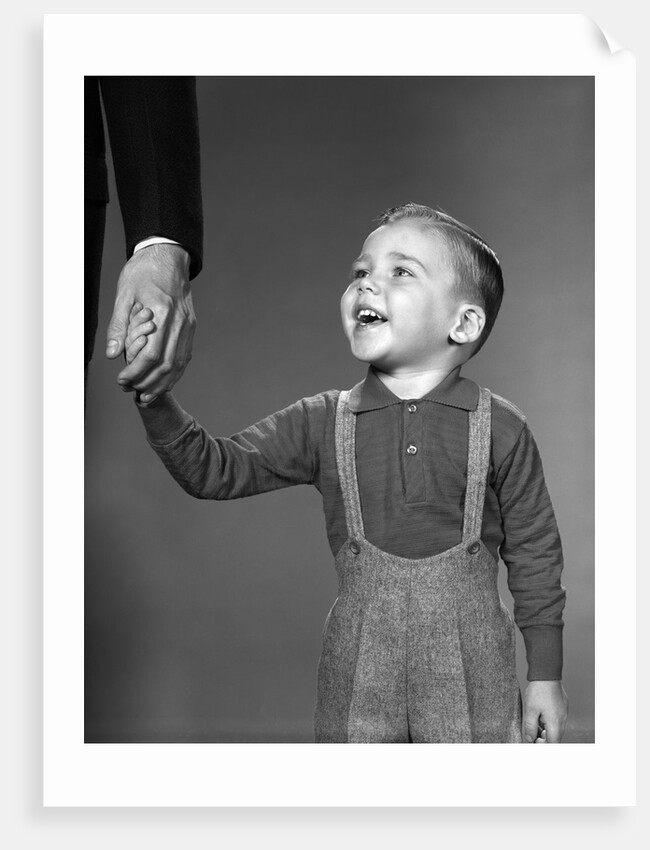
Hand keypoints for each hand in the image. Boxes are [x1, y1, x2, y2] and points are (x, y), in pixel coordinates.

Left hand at [105, 243, 195, 399]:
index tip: (122, 380)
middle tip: (130, 391)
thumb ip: (119, 326)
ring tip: (146, 395)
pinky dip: (174, 374)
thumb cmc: (144, 272)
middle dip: (147, 383)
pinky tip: (162, 382)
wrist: (168, 256)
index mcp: (162, 312)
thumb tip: (113, 354)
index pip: (150, 354)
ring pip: (178, 364)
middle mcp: (180, 322)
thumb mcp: (124, 295)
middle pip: (166, 365)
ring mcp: (188, 326)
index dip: (135, 372)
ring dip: (162, 384)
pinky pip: (184, 357)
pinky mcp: (191, 328)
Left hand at [522, 680, 568, 742]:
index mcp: (555, 723)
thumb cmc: (538, 691)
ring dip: (546, 730)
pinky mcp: (562, 707)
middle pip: (555, 737)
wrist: (546, 673)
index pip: (552, 743)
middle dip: (544, 738)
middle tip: (532, 733)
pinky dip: (549, 722)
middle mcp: (563, 720)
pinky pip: (557, 719)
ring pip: (556, 728)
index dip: (542, 745)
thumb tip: (529, 740)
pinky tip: (540, 715)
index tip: (533, 741)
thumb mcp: (530, 711)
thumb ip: (530, 728)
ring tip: (535, 722)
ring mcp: (564, 713)